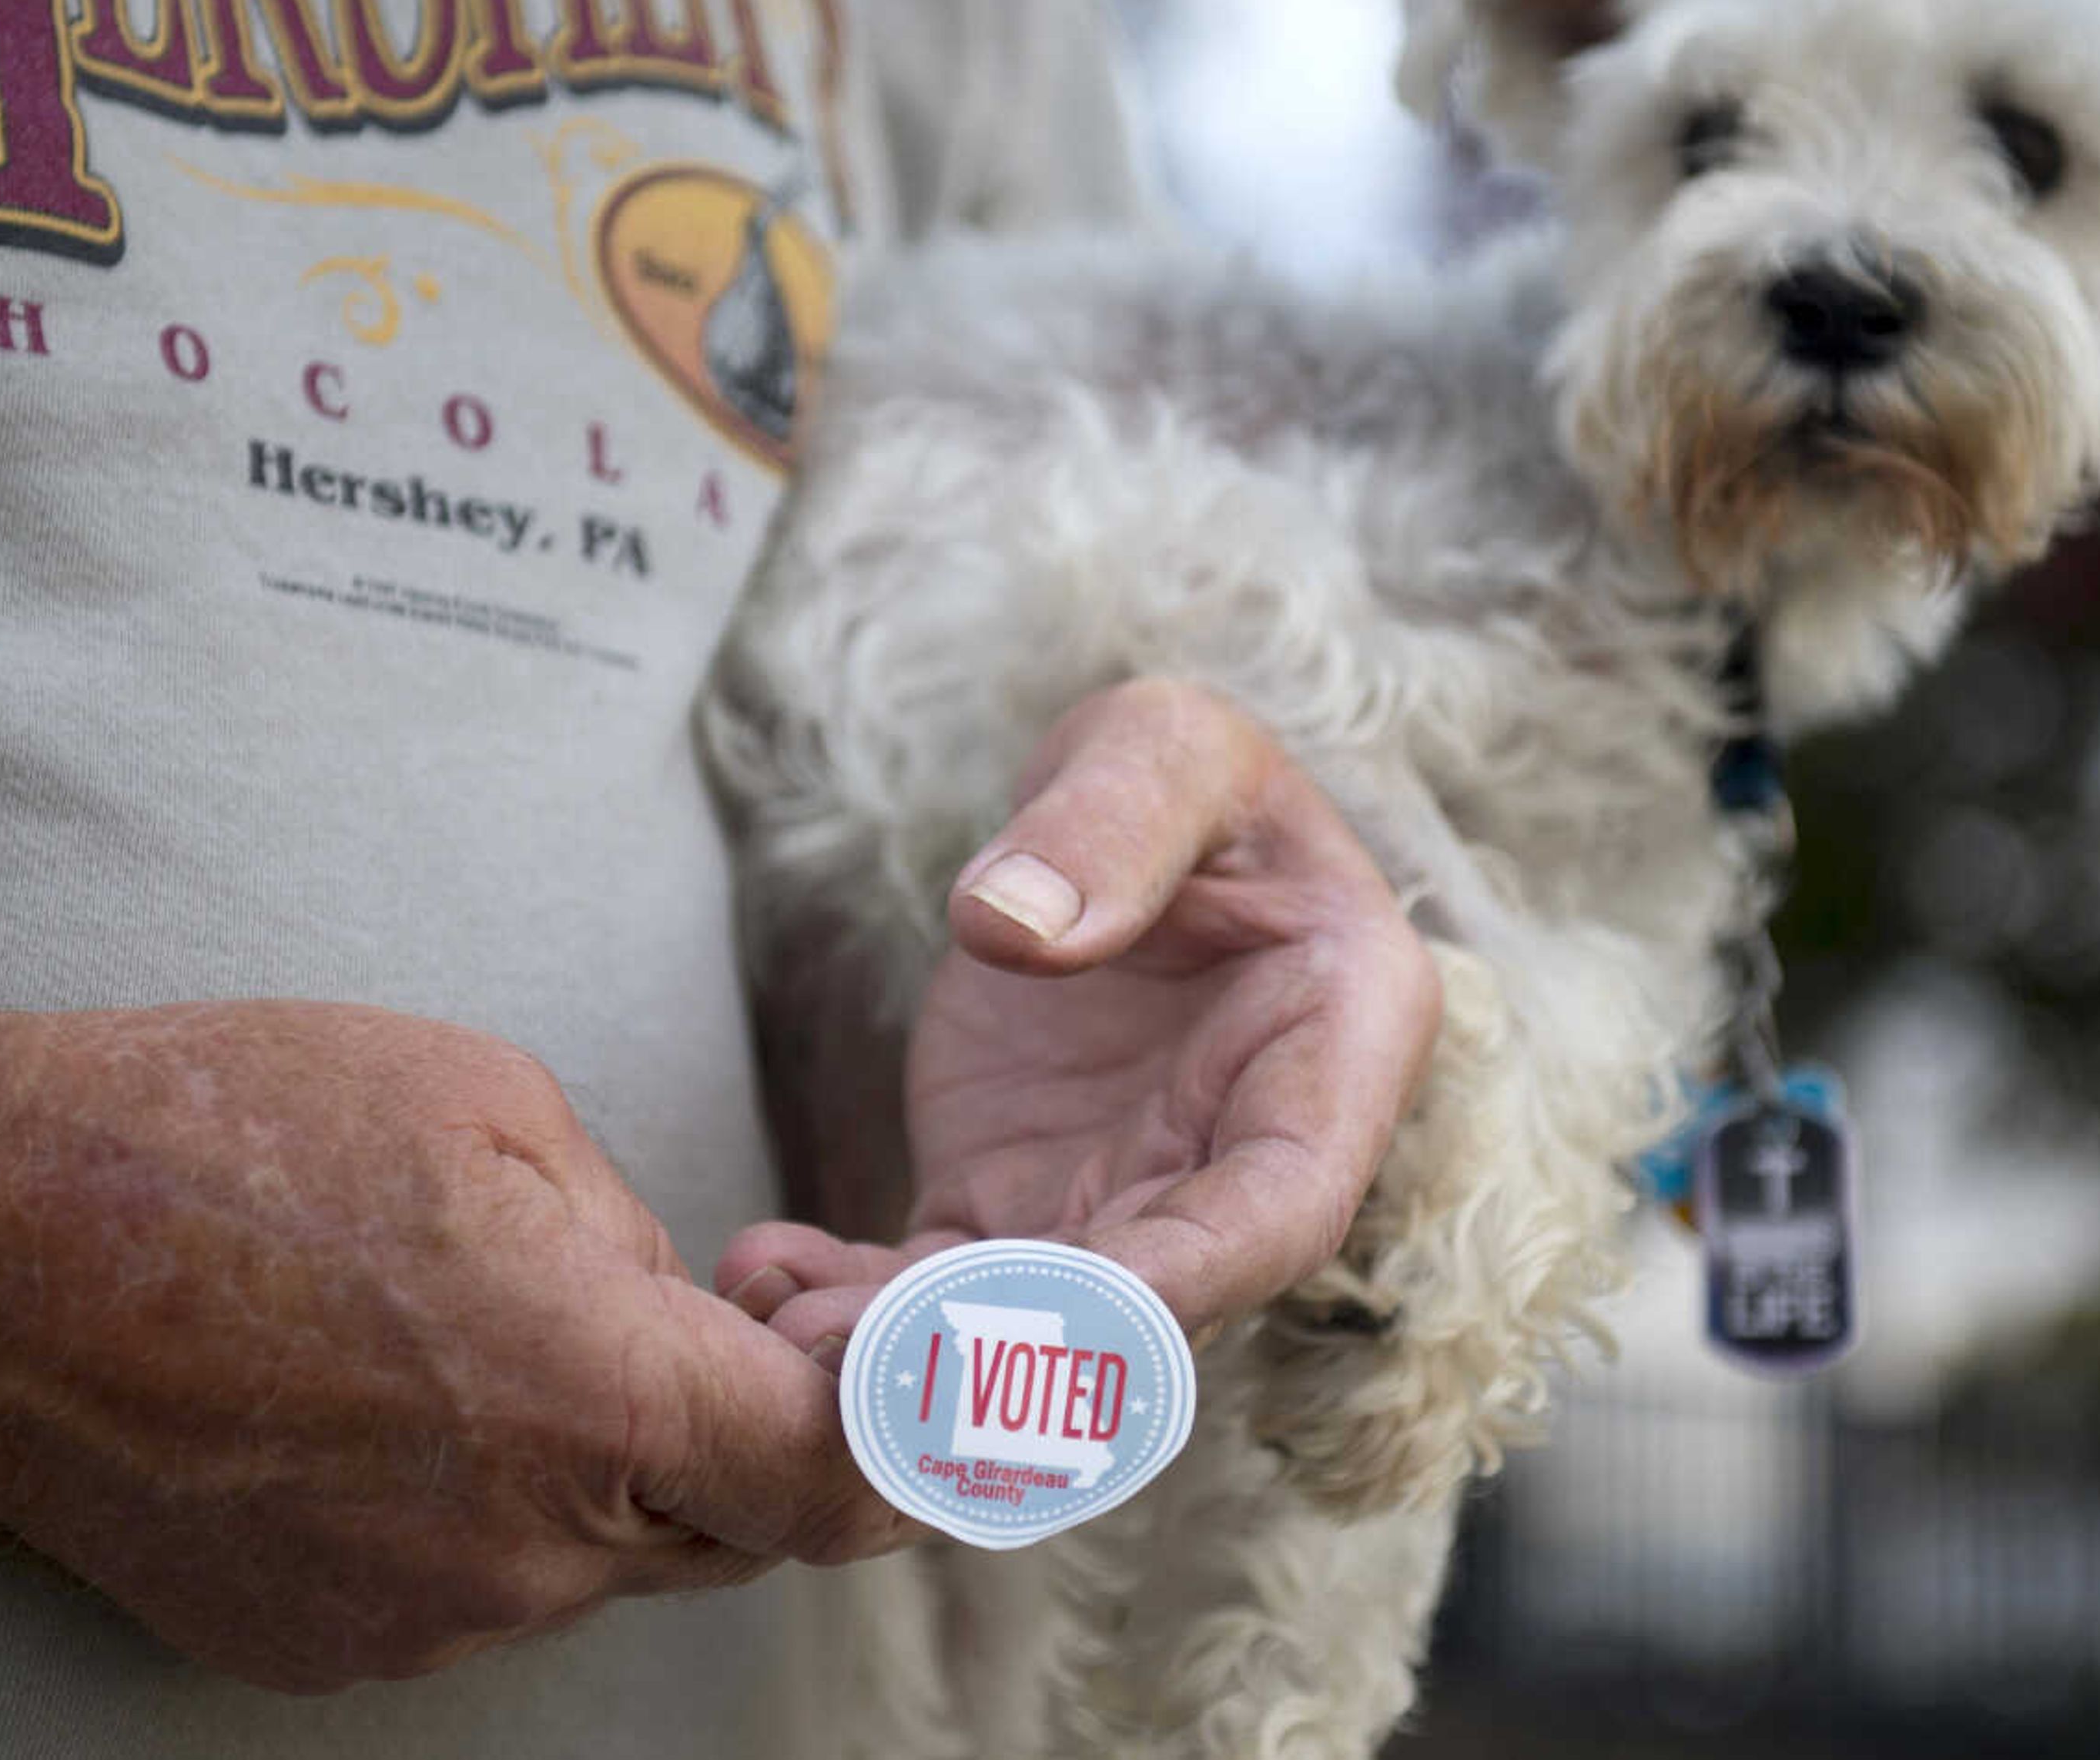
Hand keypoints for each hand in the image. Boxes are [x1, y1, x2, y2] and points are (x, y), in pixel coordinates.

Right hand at [0, 900, 903, 1696]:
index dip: (909, 1434)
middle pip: (730, 1526)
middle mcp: (525, 1547)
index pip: (843, 1479)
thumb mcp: (494, 1107)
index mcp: (598, 1394)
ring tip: (487, 1327)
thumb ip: (632, 1237)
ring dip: (603, 1464)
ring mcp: (420, 1618)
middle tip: (717, 1307)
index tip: (923, 1386)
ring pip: (597, 1556)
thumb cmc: (233, 1136)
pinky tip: (394, 1396)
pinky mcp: (326, 1646)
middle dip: (750, 1430)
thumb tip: (677, 1312)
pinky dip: (483, 1505)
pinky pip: (474, 1583)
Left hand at [718, 679, 1438, 1357]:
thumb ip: (1115, 820)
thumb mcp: (1168, 746)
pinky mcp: (1019, 1210)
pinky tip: (766, 1279)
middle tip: (880, 1353)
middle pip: (1148, 1296)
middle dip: (1017, 1343)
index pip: (1283, 1201)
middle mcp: (1239, 1161)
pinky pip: (943, 1283)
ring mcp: (1127, 1201)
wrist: (1113, 831)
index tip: (1078, 1303)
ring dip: (920, 1347)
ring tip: (795, 1334)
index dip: (1190, 1273)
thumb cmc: (1181, 781)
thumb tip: (1015, 927)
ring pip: (1035, 1316)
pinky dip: (861, 1300)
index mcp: (1333, 1046)